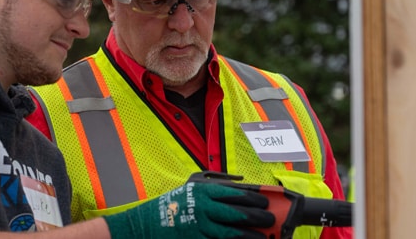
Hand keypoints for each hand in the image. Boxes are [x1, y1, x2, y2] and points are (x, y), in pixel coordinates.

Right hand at [103, 182, 274, 238]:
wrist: (145, 224)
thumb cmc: (174, 202)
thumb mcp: (192, 184)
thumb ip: (216, 181)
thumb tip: (241, 181)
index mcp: (203, 191)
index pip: (235, 194)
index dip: (254, 199)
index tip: (266, 202)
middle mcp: (203, 208)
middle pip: (237, 213)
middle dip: (256, 217)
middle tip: (270, 220)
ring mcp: (199, 227)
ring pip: (231, 233)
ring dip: (249, 236)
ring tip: (264, 238)